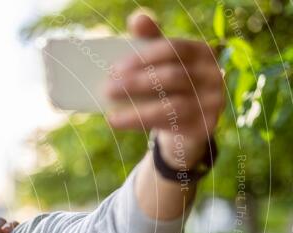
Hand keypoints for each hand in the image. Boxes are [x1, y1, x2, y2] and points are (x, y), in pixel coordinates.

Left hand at [105, 12, 225, 164]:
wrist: (185, 124)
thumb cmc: (167, 87)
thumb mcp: (158, 64)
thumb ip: (148, 42)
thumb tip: (138, 19)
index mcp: (201, 51)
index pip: (173, 48)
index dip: (143, 57)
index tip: (115, 68)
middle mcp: (213, 74)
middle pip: (172, 77)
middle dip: (136, 84)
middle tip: (107, 90)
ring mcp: (213, 101)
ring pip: (172, 106)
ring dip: (137, 111)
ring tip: (110, 115)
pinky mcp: (206, 125)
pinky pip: (171, 125)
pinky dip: (141, 123)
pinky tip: (119, 122)